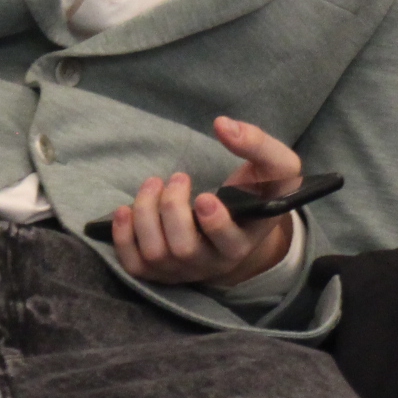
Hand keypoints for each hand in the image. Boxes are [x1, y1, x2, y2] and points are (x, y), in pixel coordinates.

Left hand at [103, 117, 303, 290]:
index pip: (228, 244)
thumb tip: (223, 125)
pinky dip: (123, 236)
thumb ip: (258, 144)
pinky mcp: (158, 271)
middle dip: (172, 208)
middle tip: (179, 178)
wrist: (241, 220)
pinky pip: (134, 265)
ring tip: (154, 184)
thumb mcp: (274, 167)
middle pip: (184, 248)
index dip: (214, 224)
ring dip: (146, 213)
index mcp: (243, 241)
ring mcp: (182, 270)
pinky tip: (126, 209)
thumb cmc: (258, 190)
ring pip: (155, 253)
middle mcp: (212, 263)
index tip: (204, 196)